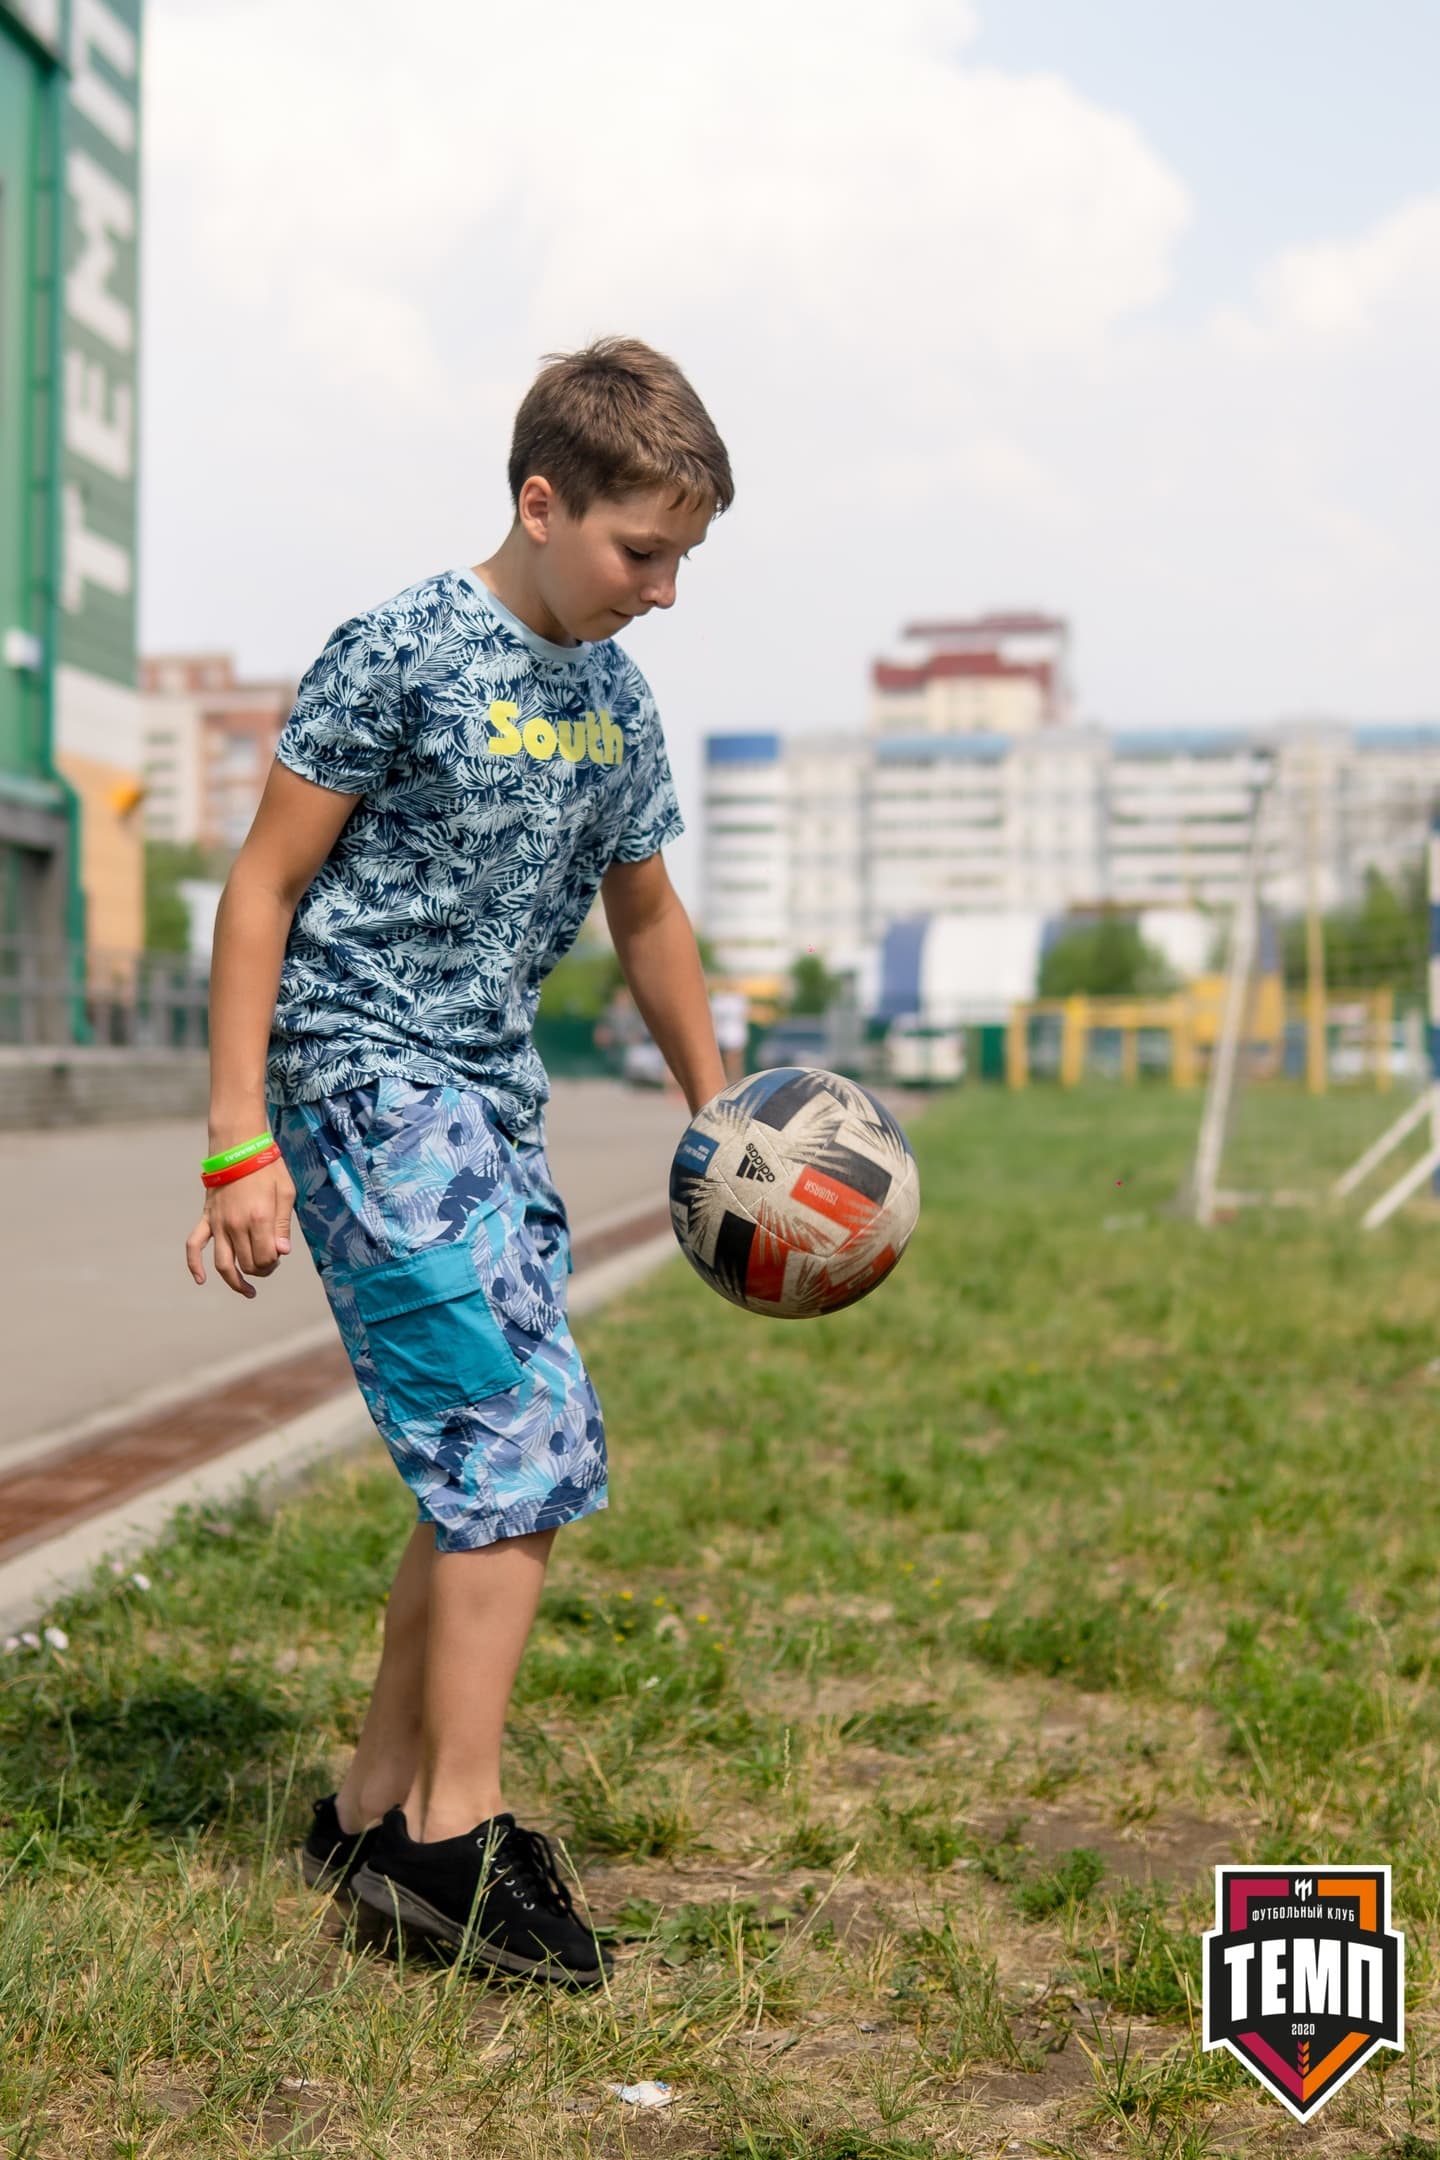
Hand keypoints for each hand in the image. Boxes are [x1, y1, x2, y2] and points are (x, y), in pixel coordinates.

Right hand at [186, 1161, 295, 1297]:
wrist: (238, 1147)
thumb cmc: (267, 1168)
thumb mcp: (286, 1193)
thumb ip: (283, 1225)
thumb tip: (282, 1252)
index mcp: (259, 1219)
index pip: (265, 1258)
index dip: (274, 1263)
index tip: (278, 1254)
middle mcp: (236, 1225)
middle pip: (247, 1264)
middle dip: (261, 1270)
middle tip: (270, 1262)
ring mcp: (218, 1223)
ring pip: (223, 1263)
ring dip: (234, 1281)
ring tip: (248, 1291)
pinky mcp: (206, 1218)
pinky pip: (194, 1245)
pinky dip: (194, 1264)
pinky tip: (200, 1279)